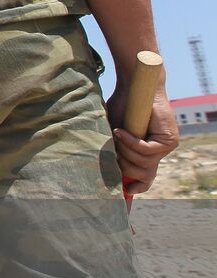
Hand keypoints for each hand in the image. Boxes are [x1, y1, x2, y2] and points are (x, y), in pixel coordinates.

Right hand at [106, 81, 178, 195]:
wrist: (133, 87)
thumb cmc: (121, 107)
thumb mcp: (116, 135)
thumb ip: (116, 152)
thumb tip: (107, 174)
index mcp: (149, 152)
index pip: (148, 177)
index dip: (138, 187)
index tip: (126, 190)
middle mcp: (161, 151)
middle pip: (144, 174)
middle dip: (125, 165)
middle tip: (114, 148)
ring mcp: (168, 146)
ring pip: (144, 163)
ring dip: (126, 150)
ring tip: (117, 133)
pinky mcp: (169, 139)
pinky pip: (147, 150)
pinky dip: (131, 142)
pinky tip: (121, 131)